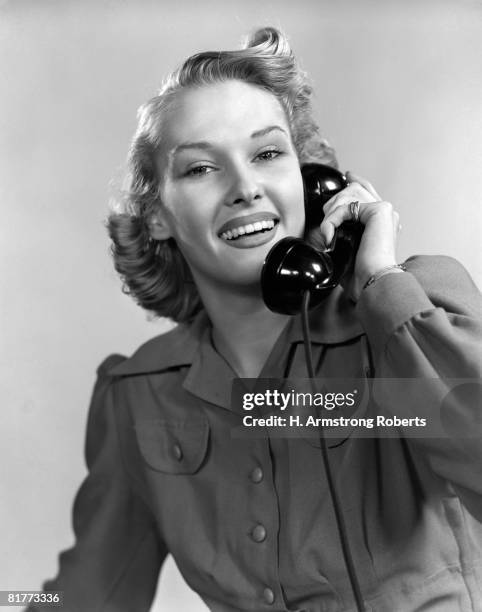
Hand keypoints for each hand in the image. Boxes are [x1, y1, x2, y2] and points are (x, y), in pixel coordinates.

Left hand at [319, 171, 400, 300]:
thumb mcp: (346, 250)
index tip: (347, 176)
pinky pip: (346, 206)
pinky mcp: (380, 210)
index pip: (368, 191)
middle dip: (333, 204)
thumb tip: (324, 230)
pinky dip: (332, 220)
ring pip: (349, 194)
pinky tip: (330, 235)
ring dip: (331, 214)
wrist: (371, 282)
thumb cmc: (360, 274)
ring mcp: (385, 210)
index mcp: (381, 221)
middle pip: (354, 189)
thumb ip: (341, 234)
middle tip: (327, 226)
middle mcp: (386, 213)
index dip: (355, 181)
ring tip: (329, 234)